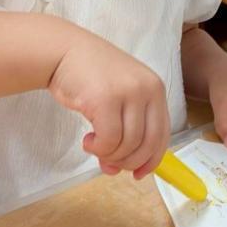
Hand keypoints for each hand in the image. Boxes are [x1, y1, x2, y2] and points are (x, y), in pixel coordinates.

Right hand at [48, 34, 170, 179]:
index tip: (140, 174)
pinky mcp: (106, 99)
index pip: (163, 133)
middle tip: (110, 165)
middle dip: (130, 162)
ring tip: (95, 148)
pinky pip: (109, 140)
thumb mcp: (118, 98)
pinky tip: (88, 142)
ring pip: (128, 144)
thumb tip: (117, 169)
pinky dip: (99, 149)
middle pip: (148, 142)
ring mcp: (128, 93)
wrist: (63, 52)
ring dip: (110, 155)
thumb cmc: (89, 77)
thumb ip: (124, 130)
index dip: (153, 159)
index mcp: (156, 89)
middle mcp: (148, 90)